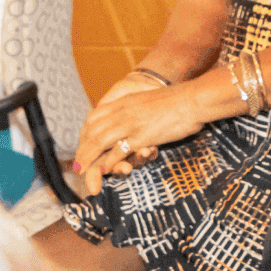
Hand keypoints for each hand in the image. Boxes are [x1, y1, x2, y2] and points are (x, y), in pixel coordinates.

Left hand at [74, 82, 204, 195]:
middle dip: (82, 150)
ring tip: (83, 172)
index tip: (82, 146)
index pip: (93, 118)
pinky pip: (118, 151)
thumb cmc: (176, 100)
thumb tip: (128, 119)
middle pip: (92, 131)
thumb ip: (135, 107)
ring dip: (89, 159)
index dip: (84, 134)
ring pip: (99, 142)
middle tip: (78, 165)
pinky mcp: (141, 136)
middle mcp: (122, 111)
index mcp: (123, 101)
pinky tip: (106, 170)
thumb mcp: (147, 99)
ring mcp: (130, 124)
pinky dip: (109, 162)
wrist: (192, 99)